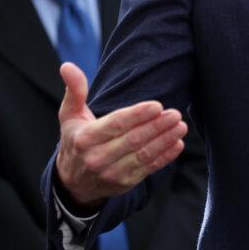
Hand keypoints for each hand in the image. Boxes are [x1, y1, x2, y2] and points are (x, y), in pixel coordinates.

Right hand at [54, 62, 186, 210]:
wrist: (73, 182)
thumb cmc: (76, 139)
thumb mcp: (69, 115)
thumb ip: (74, 91)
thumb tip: (67, 66)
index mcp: (85, 138)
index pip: (115, 125)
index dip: (137, 115)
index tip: (157, 105)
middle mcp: (97, 158)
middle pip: (133, 140)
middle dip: (156, 126)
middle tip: (175, 114)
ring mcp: (112, 173)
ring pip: (143, 155)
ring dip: (164, 140)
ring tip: (181, 126)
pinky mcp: (125, 183)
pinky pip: (148, 169)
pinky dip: (165, 157)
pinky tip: (177, 144)